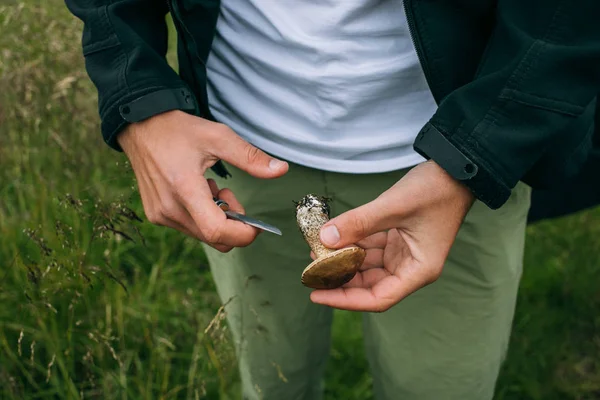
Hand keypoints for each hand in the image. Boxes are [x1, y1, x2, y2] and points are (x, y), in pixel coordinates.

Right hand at [118, 110, 287, 251]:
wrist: (140, 127)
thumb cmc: (179, 130)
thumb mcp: (218, 136)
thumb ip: (250, 157)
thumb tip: (282, 170)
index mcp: (184, 188)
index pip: (217, 230)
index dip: (243, 234)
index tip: (256, 224)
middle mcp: (169, 209)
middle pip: (214, 238)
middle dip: (232, 222)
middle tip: (228, 192)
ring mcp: (160, 215)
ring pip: (203, 235)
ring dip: (217, 217)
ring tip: (209, 186)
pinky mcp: (156, 216)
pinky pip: (189, 228)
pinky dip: (202, 216)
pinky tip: (195, 190)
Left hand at [309, 161, 474, 311]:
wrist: (455, 170)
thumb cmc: (436, 190)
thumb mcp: (394, 205)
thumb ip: (359, 223)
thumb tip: (325, 238)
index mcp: (418, 270)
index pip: (378, 298)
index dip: (345, 300)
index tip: (317, 295)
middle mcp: (411, 267)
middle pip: (369, 285)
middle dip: (340, 279)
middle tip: (309, 272)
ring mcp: (404, 254)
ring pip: (367, 267)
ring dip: (343, 260)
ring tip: (315, 252)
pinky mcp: (397, 240)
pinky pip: (370, 249)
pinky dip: (352, 244)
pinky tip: (332, 238)